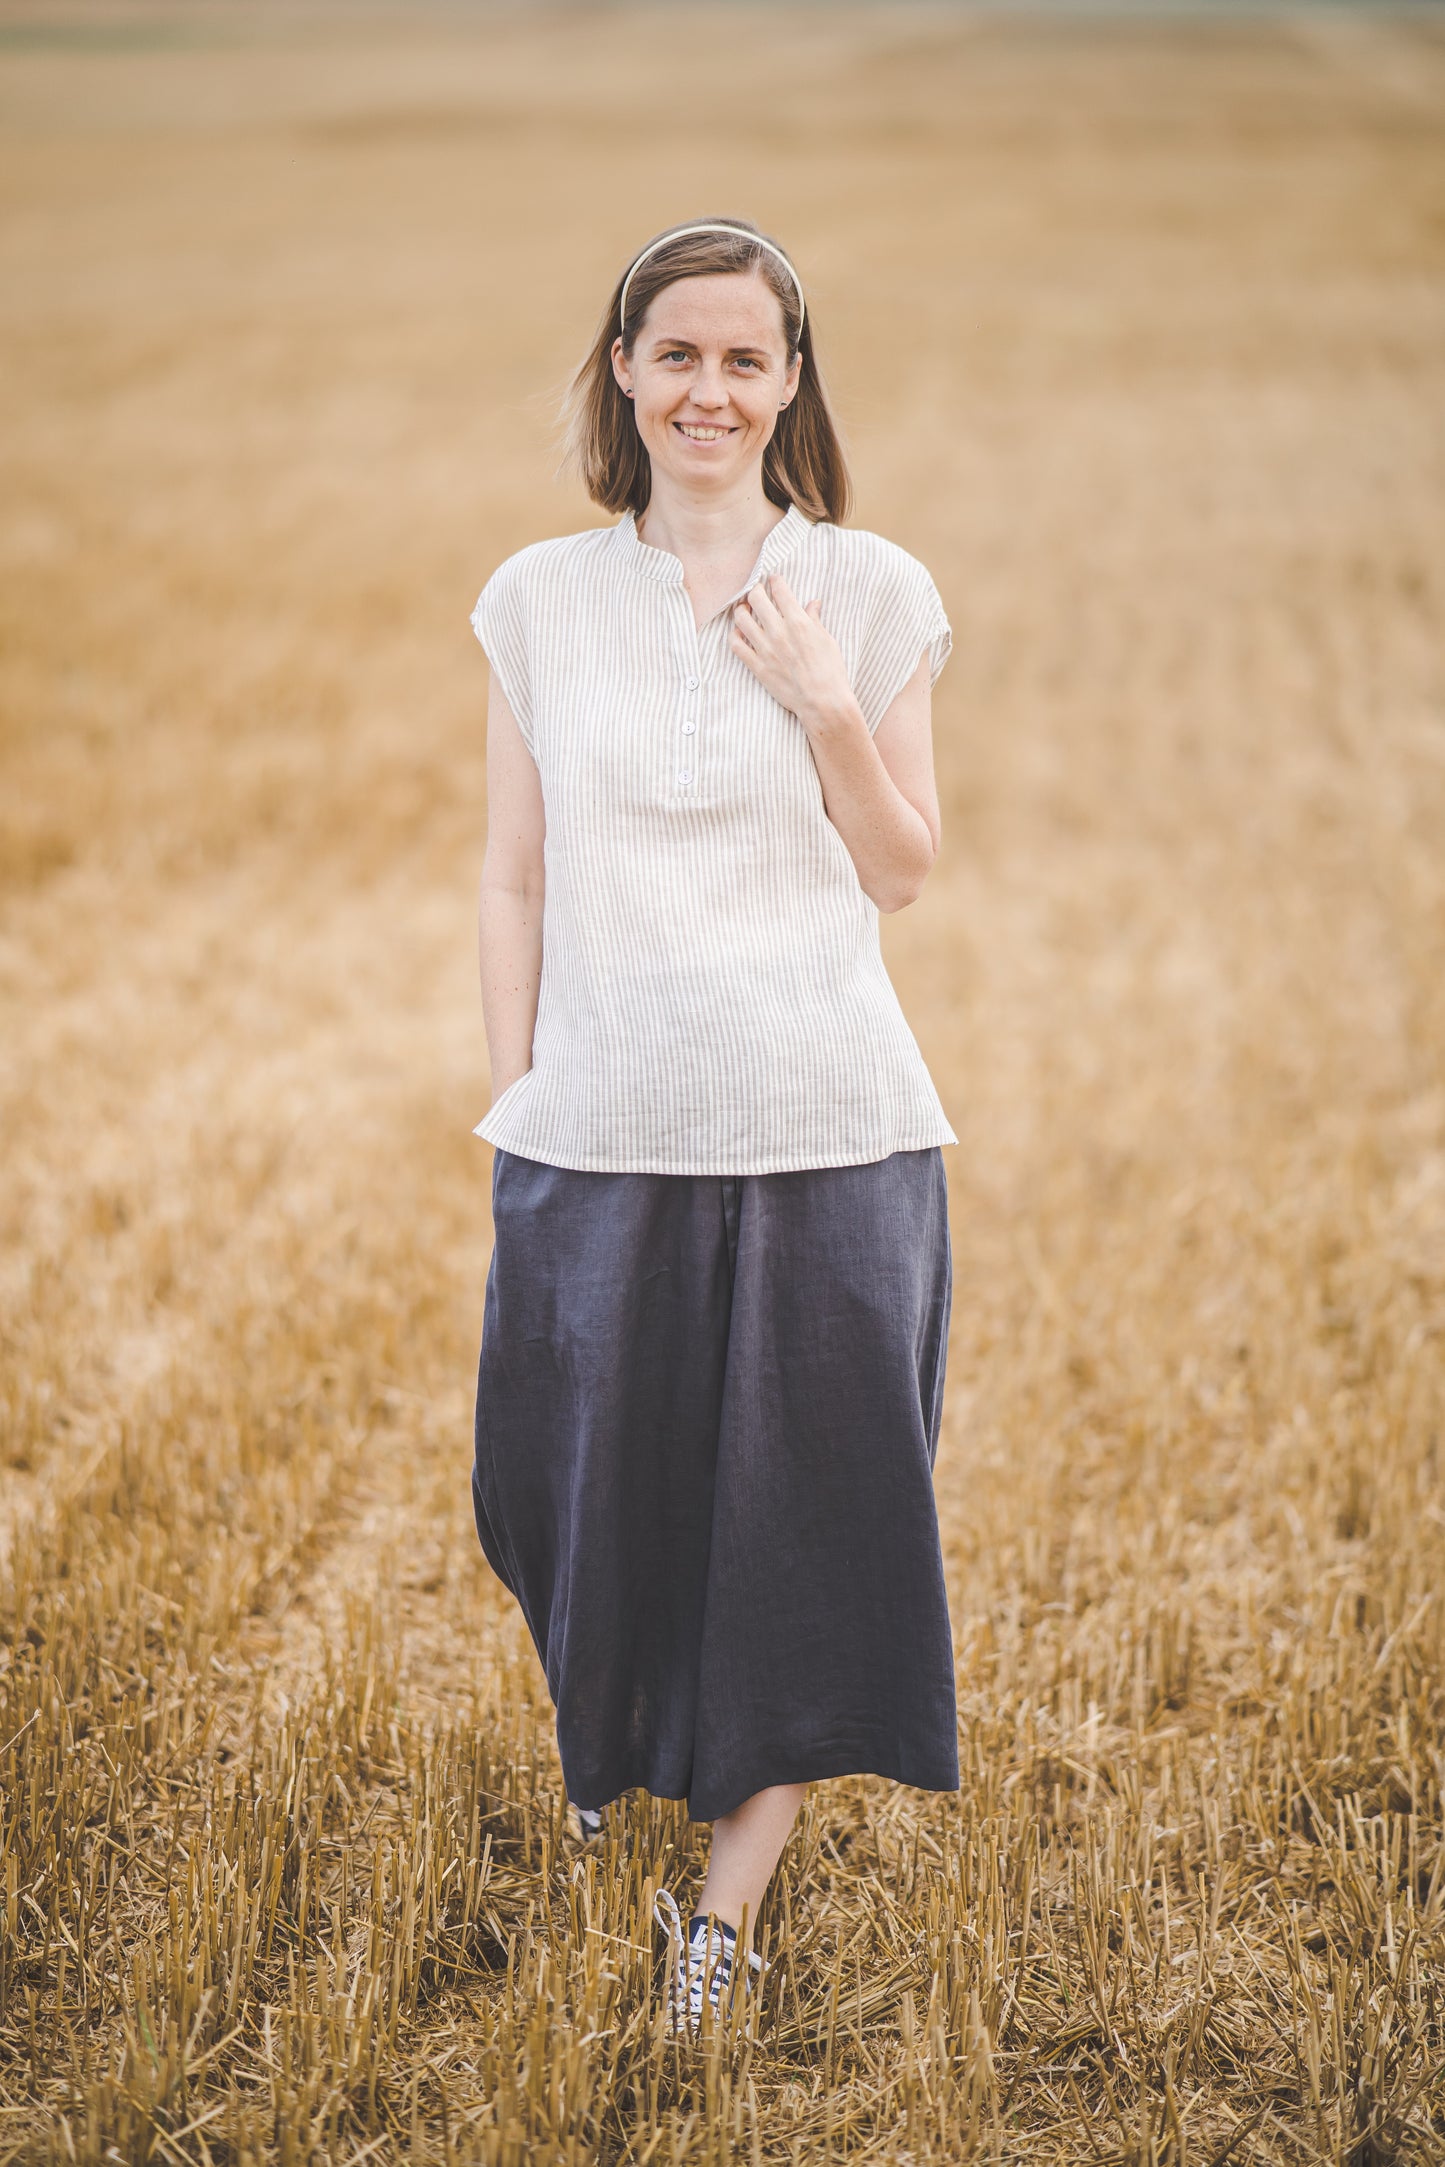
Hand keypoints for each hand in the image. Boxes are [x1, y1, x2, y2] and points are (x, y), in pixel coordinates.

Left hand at [730, 576, 854, 731]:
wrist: (823, 702)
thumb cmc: (830, 671)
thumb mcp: (827, 640)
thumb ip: (815, 619)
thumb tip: (813, 603)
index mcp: (798, 621)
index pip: (779, 589)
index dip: (774, 580)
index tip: (773, 580)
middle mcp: (779, 631)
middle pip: (756, 598)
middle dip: (756, 590)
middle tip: (758, 592)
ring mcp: (765, 649)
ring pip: (741, 618)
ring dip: (741, 610)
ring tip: (745, 610)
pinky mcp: (757, 666)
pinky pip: (736, 645)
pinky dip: (735, 634)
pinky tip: (739, 633)